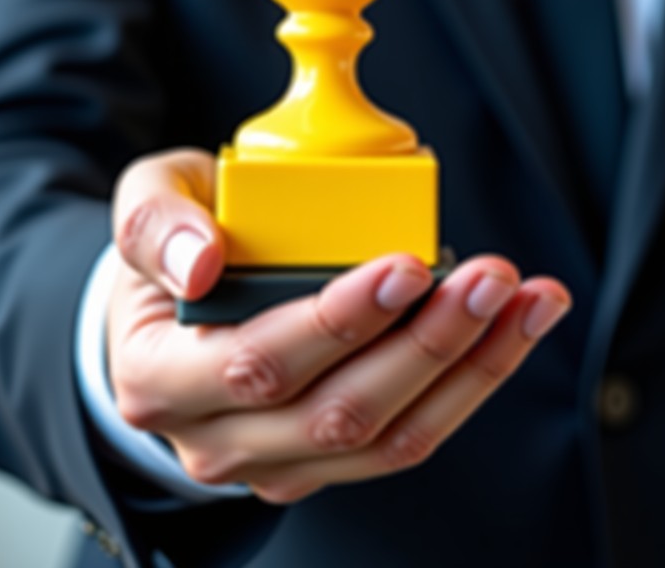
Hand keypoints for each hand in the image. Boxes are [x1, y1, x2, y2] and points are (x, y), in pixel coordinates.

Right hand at [107, 148, 571, 503]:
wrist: (167, 312)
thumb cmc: (167, 249)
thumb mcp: (144, 203)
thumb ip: (153, 221)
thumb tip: (199, 260)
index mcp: (159, 377)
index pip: (258, 363)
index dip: (338, 322)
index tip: (405, 266)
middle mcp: (216, 437)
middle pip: (338, 413)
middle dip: (427, 343)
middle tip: (488, 278)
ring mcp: (274, 460)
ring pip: (387, 437)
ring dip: (468, 369)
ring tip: (520, 301)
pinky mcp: (324, 460)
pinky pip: (406, 436)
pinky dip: (468, 383)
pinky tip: (510, 327)